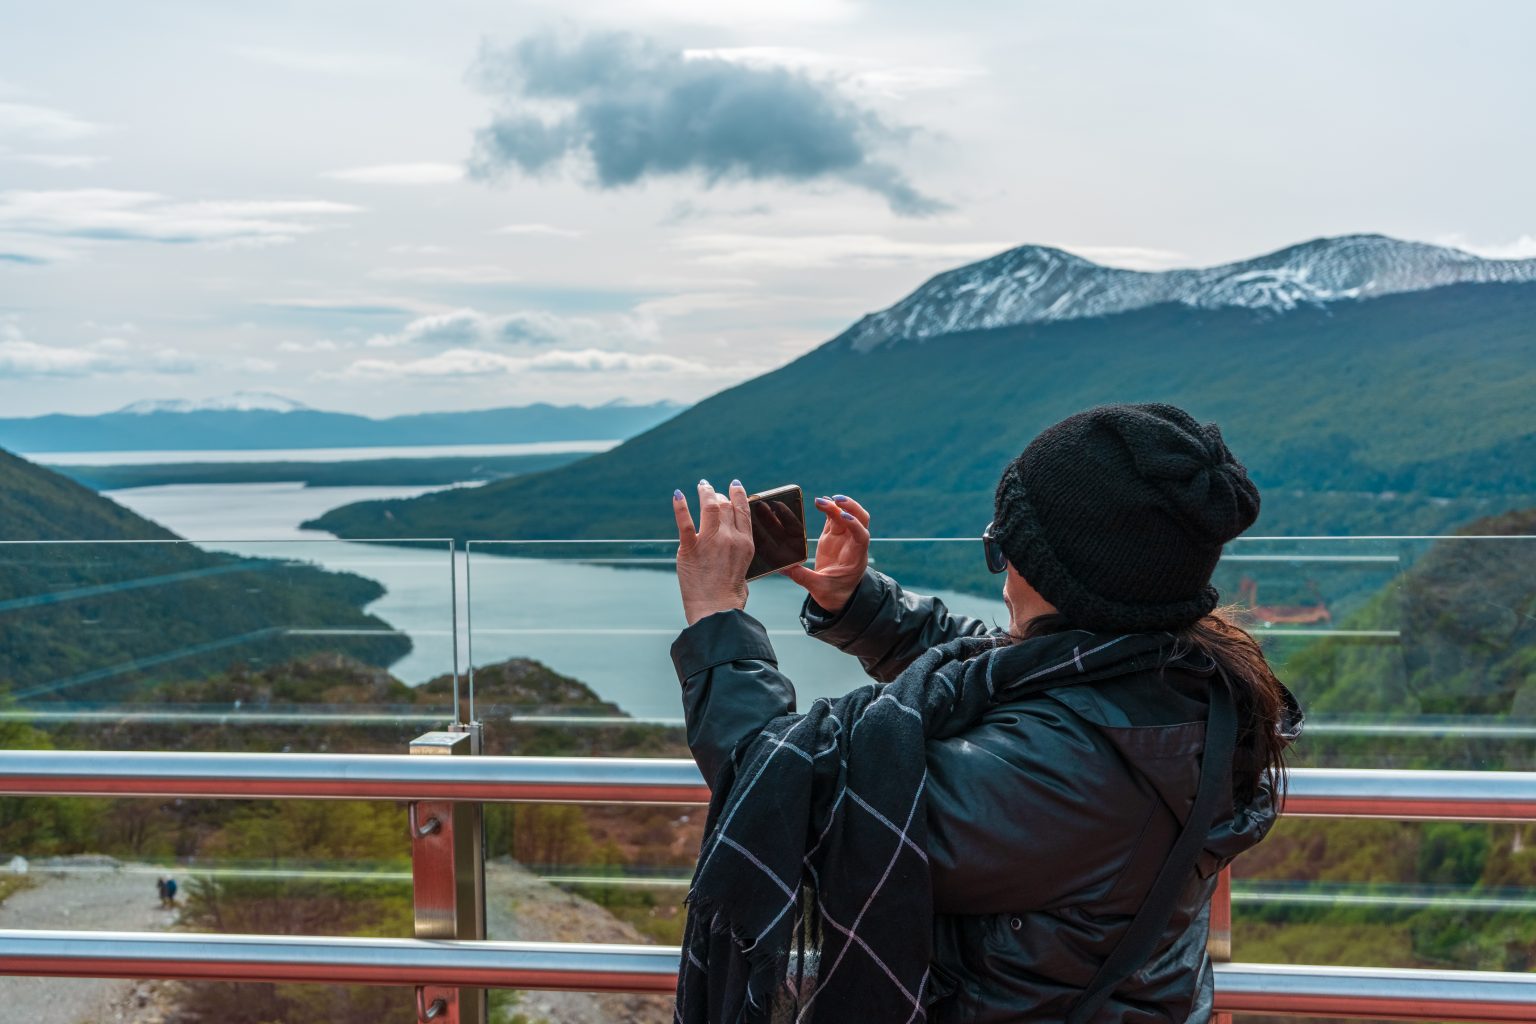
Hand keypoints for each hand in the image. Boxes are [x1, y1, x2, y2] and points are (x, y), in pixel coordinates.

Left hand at [673, 479, 753, 625]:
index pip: (744, 510)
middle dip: (718, 495)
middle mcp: (731, 538)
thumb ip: (739, 554)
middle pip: (726, 506)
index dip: (739, 495)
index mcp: (746, 544)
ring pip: (709, 506)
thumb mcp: (744, 570)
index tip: (735, 485)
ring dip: (705, 492)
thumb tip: (732, 548)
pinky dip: (680, 506)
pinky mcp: (690, 549)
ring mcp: (711, 541)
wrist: (717, 610)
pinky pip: (685, 522)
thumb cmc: (731, 596)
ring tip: (702, 486)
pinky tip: (678, 495)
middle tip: (711, 491)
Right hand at [779, 494, 869, 614]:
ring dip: (838, 505)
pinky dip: (830, 509)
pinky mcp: (834, 537)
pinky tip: (821, 502)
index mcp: (855, 557)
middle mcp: (853, 544)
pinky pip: (835, 519)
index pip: (861, 537)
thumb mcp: (819, 588)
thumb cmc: (835, 595)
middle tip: (835, 500)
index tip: (843, 516)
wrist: (839, 598)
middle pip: (861, 519)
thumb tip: (783, 568)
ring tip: (822, 500)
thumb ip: (802, 576)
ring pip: (847, 515)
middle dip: (851, 507)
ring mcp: (844, 539)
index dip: (855, 524)